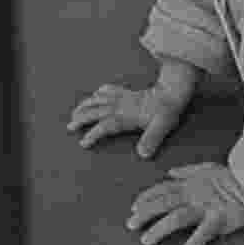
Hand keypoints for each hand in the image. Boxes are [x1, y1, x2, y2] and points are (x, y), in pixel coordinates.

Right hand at [68, 84, 185, 157]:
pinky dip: (101, 92)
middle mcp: (122, 105)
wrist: (174, 90)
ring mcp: (124, 97)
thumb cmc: (168, 110)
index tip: (83, 143)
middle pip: (97, 111)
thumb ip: (152, 139)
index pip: (106, 125)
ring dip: (86, 105)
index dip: (94, 134)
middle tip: (69, 127)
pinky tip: (96, 94)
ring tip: (74, 112)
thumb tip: (143, 155)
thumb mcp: (163, 126)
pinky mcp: (129, 92)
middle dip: (82, 118)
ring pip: (100, 99)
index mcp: (127, 115)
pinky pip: (110, 89)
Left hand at [126, 162, 243, 244]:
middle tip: (129, 225)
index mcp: (190, 184)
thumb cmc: (233, 177)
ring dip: (159, 229)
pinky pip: (204, 232)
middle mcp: (194, 195)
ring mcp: (206, 207)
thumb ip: (186, 171)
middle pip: (163, 203)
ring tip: (146, 241)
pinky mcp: (220, 219)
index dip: (145, 198)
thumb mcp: (207, 168)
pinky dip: (193, 242)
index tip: (132, 208)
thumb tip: (169, 172)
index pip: (162, 190)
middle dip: (144, 214)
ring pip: (177, 217)